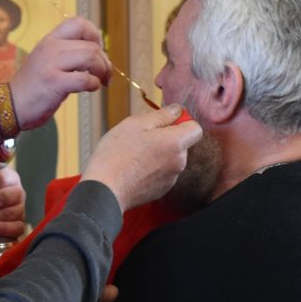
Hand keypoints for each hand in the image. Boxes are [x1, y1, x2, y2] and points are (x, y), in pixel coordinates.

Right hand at [11, 17, 113, 129]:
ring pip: (91, 58)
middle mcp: (50, 48)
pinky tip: (90, 89)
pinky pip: (85, 79)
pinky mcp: (54, 83)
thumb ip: (68, 54)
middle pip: (91, 45)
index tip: (98, 50)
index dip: (94, 34)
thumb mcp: (47, 61)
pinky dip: (94, 84)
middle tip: (105, 74)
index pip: (78, 22)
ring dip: (102, 71)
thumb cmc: (34, 87)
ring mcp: (51, 65)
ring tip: (101, 81)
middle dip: (104, 61)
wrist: (11, 105)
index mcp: (50, 40)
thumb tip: (99, 56)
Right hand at [82, 104, 202, 210]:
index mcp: (176, 143)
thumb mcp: (136, 124)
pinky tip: (134, 168)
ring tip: (135, 154)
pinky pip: (162, 174)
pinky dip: (153, 169)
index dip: (182, 122)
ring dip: (159, 154)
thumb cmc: (117, 154)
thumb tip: (177, 110)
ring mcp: (171, 179)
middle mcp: (179, 162)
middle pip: (182, 144)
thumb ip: (161, 115)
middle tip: (142, 137)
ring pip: (171, 159)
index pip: (195, 129)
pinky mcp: (161, 191)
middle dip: (167, 138)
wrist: (105, 189)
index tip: (166, 122)